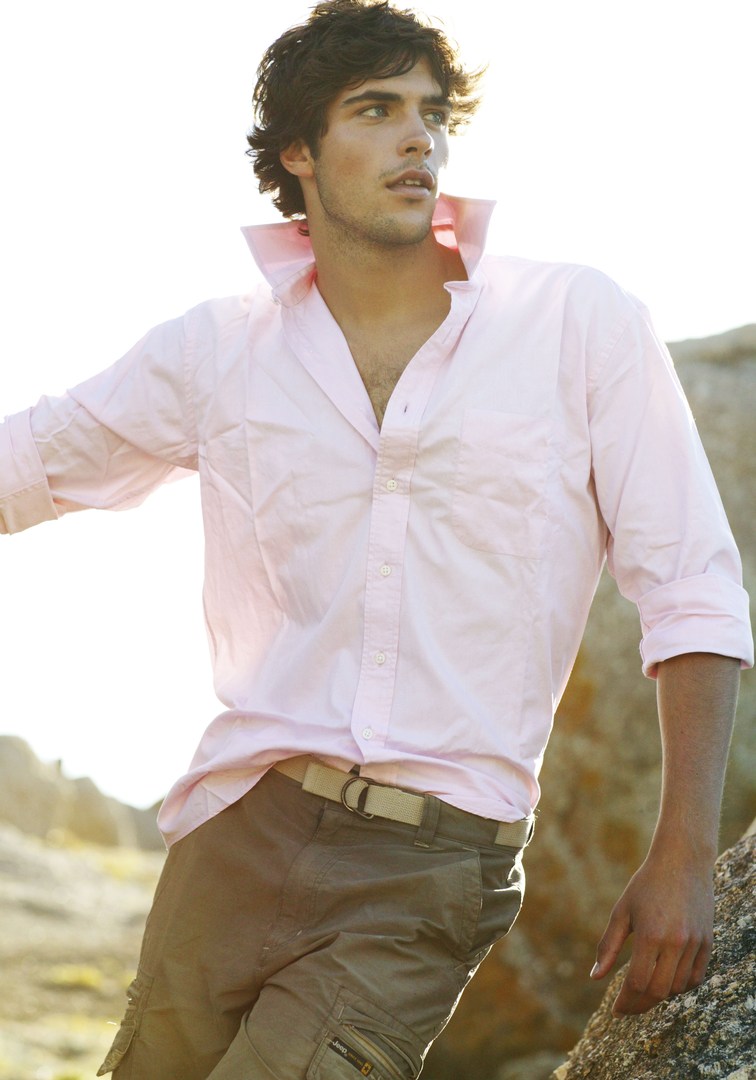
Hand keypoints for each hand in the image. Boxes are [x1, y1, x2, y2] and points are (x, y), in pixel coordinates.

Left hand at [590, 853, 713, 1016]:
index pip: (637, 983)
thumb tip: (594, 977)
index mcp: (650, 935)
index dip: (625, 1001)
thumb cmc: (646, 884)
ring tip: (643, 994)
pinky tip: (666, 983)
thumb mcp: (622, 911)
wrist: (682, 861)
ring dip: (660, 996)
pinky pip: (696, 977)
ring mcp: (695, 943)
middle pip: (658, 991)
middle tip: (627, 1008)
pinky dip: (681, 986)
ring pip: (677, 987)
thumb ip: (608, 946)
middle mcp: (675, 943)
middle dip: (640, 1005)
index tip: (615, 1011)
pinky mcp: (707, 942)